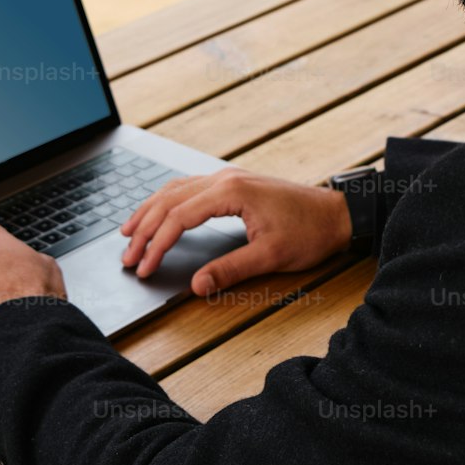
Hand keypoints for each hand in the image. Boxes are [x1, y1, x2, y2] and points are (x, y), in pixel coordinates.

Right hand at [120, 168, 352, 295]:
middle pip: (169, 200)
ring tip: (129, 233)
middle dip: (144, 228)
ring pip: (175, 189)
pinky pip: (189, 187)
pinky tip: (158, 212)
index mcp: (231, 192)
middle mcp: (224, 178)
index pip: (179, 216)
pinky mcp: (233, 183)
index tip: (144, 266)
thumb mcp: (270, 256)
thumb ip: (230, 270)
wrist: (336, 213)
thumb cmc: (309, 233)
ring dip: (150, 211)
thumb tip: (196, 286)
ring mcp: (227, 178)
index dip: (156, 243)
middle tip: (127, 256)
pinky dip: (167, 201)